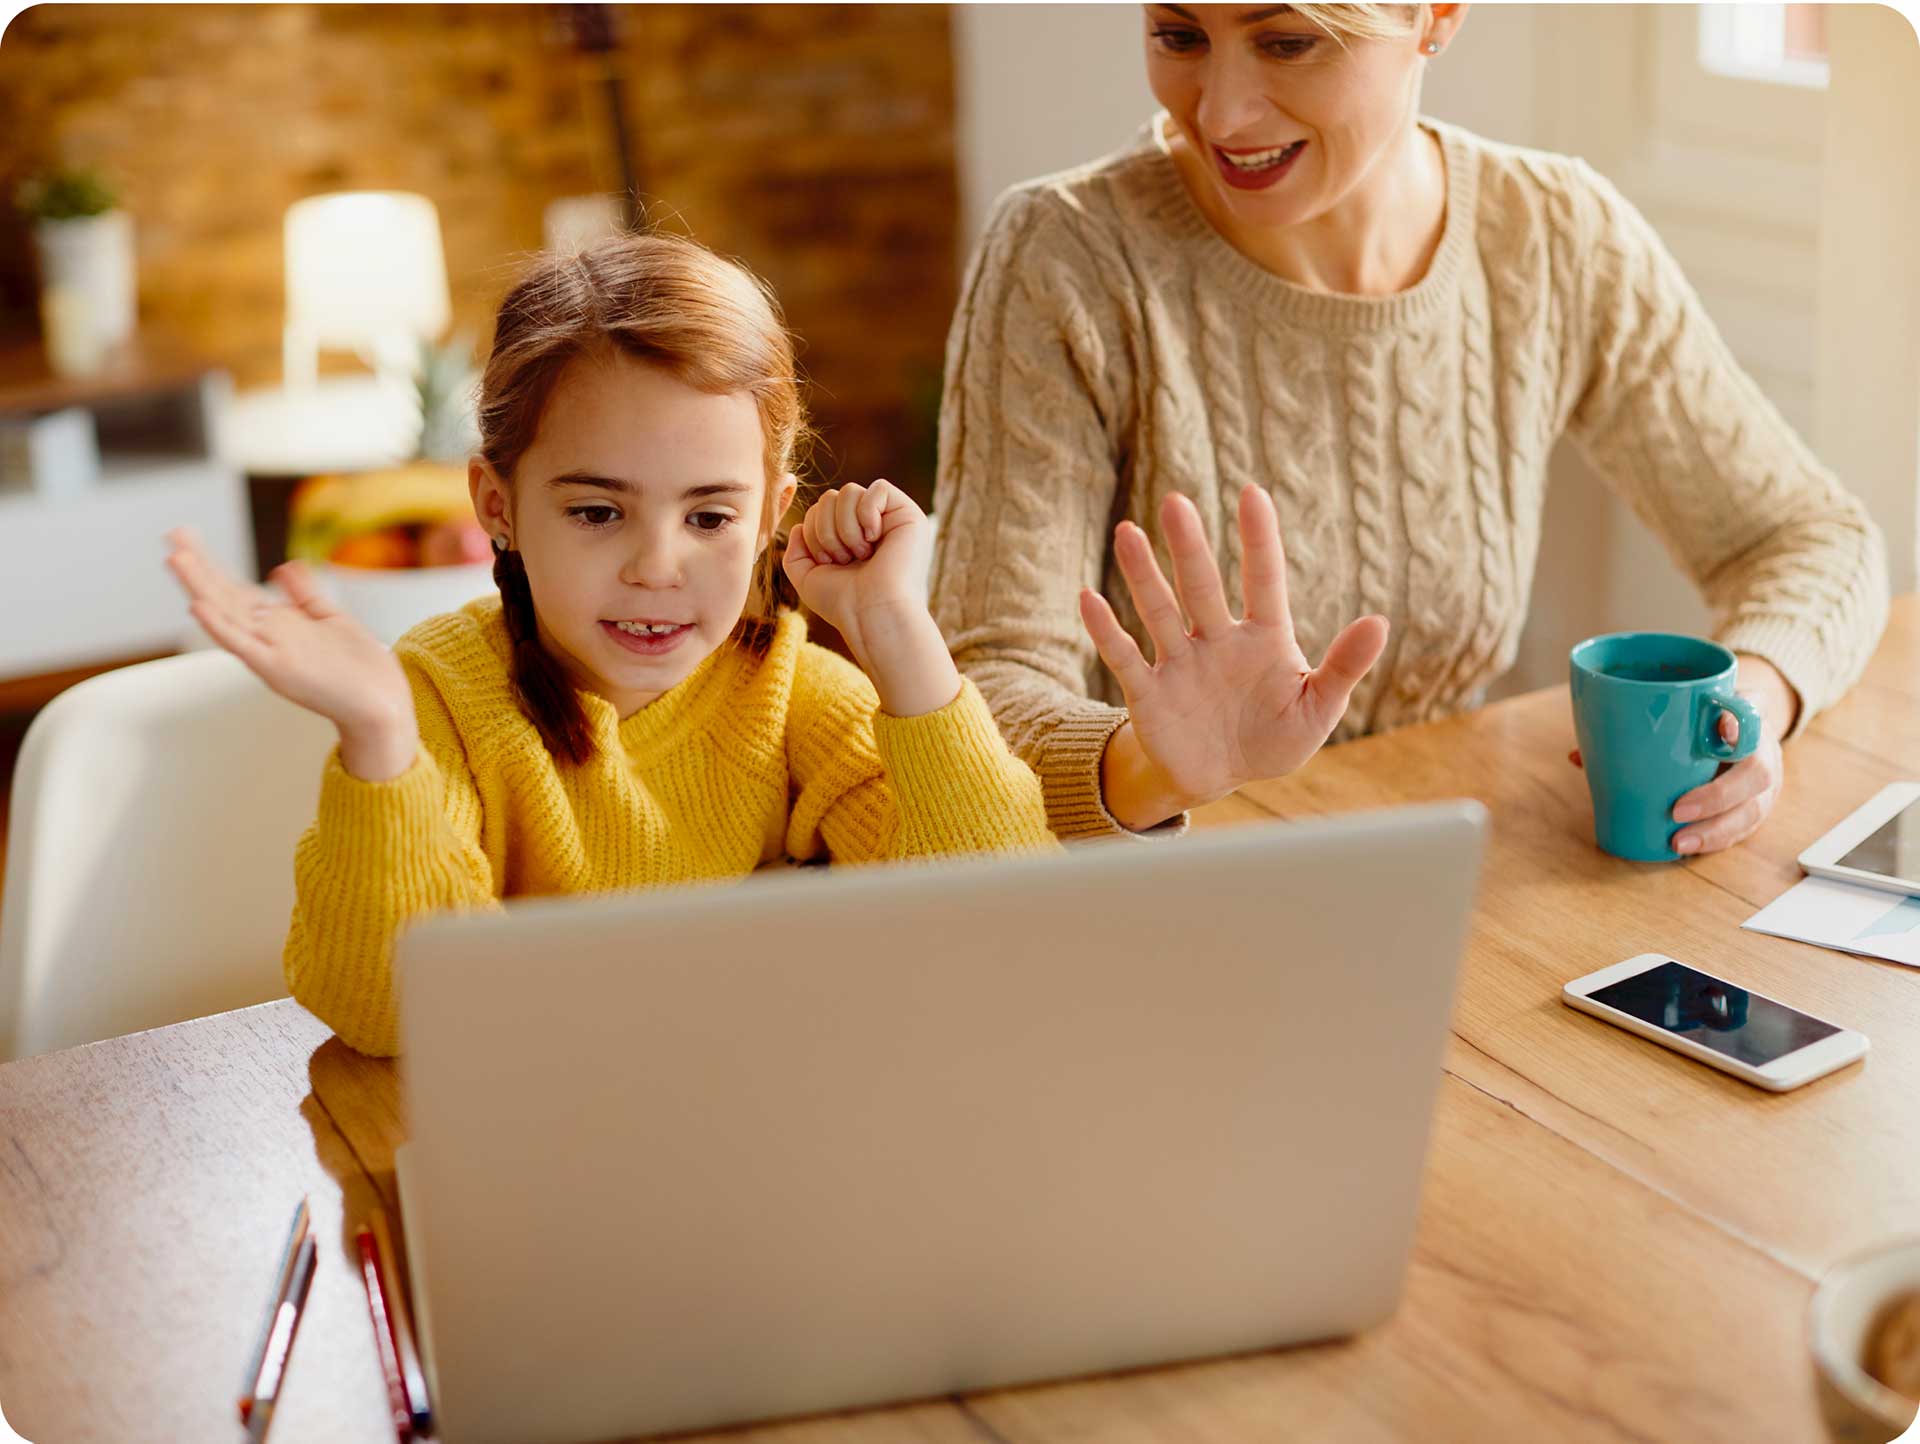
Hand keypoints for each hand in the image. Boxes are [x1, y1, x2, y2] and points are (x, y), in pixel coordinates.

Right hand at [165, 528, 417, 778]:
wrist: (381, 706)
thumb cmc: (359, 669)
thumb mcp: (330, 620)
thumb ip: (304, 595)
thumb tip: (283, 566)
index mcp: (277, 624)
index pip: (235, 588)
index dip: (211, 562)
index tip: (186, 536)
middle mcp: (267, 636)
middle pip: (224, 595)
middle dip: (198, 566)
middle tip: (172, 537)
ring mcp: (269, 652)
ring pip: (226, 615)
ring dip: (200, 588)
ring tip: (176, 560)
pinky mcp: (277, 669)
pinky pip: (243, 645)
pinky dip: (220, 627)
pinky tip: (199, 607)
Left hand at [782, 481, 956, 717]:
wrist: (871, 614)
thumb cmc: (842, 603)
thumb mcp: (807, 578)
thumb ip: (796, 552)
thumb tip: (799, 525)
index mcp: (850, 538)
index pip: (820, 510)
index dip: (813, 531)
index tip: (828, 562)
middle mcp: (871, 527)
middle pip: (831, 497)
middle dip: (826, 529)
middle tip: (844, 559)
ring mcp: (891, 520)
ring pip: (850, 491)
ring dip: (845, 526)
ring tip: (860, 553)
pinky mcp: (909, 516)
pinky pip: (880, 487)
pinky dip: (867, 513)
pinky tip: (875, 539)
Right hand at [1080, 485, 1390, 820]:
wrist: (1222, 776)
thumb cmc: (1275, 737)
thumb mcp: (1318, 708)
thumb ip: (1344, 667)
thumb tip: (1379, 622)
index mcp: (1264, 638)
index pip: (1262, 579)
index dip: (1258, 540)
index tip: (1252, 494)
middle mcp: (1217, 639)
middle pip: (1201, 586)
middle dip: (1188, 547)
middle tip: (1175, 503)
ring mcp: (1180, 662)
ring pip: (1159, 611)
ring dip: (1142, 575)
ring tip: (1127, 533)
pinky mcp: (1149, 692)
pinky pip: (1125, 657)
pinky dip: (1107, 630)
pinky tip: (1089, 598)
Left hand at [1567, 655, 1792, 855]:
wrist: (1742, 727)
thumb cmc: (1699, 721)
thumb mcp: (1679, 711)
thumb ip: (1636, 727)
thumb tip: (1578, 756)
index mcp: (1747, 714)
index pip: (1752, 712)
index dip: (1739, 723)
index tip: (1720, 728)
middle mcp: (1763, 749)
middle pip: (1757, 773)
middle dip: (1718, 795)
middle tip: (1678, 810)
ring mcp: (1765, 783)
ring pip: (1753, 809)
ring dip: (1716, 830)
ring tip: (1680, 841)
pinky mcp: (1756, 807)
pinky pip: (1744, 828)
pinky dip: (1716, 840)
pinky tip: (1689, 847)